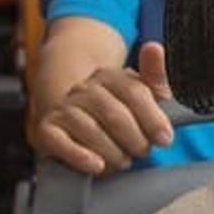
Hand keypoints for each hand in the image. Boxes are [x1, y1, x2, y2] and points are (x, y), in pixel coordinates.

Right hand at [33, 42, 174, 175]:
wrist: (78, 121)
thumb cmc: (122, 113)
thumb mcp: (146, 96)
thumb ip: (156, 77)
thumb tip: (155, 48)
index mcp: (110, 77)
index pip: (135, 93)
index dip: (153, 118)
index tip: (165, 138)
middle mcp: (84, 89)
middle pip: (114, 114)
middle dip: (135, 138)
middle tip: (143, 151)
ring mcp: (64, 109)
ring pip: (91, 130)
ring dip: (113, 151)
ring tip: (123, 160)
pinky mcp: (48, 131)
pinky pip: (61, 142)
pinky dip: (80, 156)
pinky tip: (96, 165)